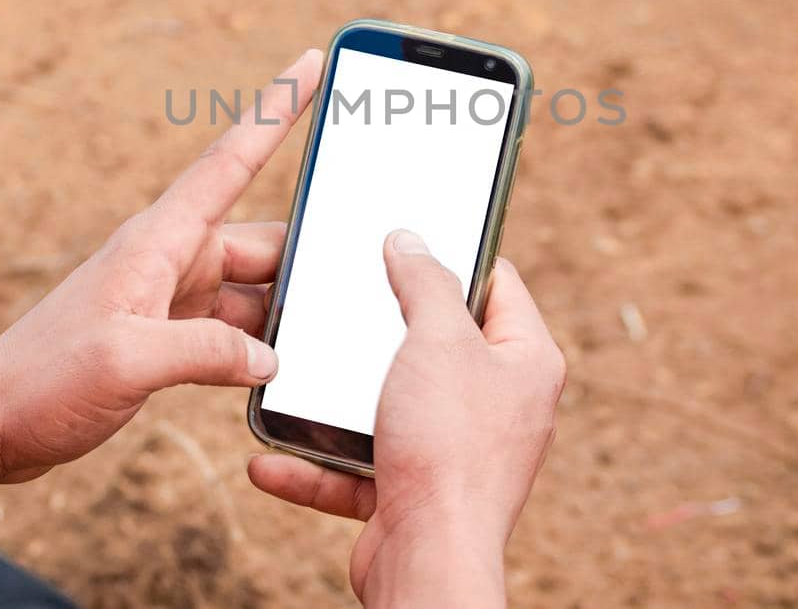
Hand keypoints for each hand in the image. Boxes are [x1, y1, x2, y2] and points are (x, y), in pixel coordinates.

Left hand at [0, 49, 323, 499]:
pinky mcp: (168, 338)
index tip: (312, 61)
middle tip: (361, 272)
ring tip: (331, 333)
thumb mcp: (128, 361)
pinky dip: (260, 348)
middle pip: (263, 239)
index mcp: (160, 242)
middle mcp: (172, 260)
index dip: (277, 109)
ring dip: (286, 311)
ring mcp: (172, 299)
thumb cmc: (42, 379)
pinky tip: (284, 371)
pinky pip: (234, 330)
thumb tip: (271, 358)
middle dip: (309, 252)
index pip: (232, 160)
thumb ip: (208, 354)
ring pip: (255, 289)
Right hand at [247, 231, 565, 606]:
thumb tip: (410, 241)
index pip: (497, 283)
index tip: (407, 236)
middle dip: (382, 328)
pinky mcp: (413, 493)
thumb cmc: (448, 449)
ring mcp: (456, 452)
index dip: (454, 254)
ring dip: (336, 401)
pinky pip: (357, 467)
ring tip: (294, 375)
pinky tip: (271, 457)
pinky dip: (315, 465)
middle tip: (342, 299)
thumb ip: (425, 281)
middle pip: (436, 343)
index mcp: (526, 360)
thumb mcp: (437, 339)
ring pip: (389, 406)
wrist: (428, 560)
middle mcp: (499, 405)